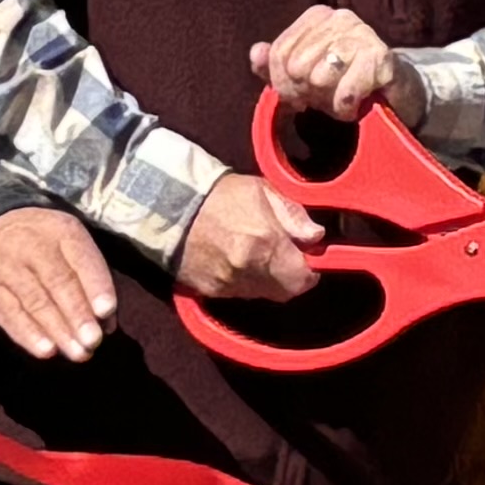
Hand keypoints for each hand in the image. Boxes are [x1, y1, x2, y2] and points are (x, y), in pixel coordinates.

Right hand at [0, 203, 120, 363]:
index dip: (95, 284)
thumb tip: (107, 324)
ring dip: (58, 330)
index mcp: (60, 230)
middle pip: (57, 281)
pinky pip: (8, 314)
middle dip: (77, 314)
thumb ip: (89, 279)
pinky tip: (46, 351)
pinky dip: (28, 334)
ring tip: (77, 353)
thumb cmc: (40, 244)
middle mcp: (31, 244)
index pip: (81, 257)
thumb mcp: (67, 245)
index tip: (106, 311)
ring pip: (35, 301)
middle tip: (93, 341)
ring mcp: (4, 266)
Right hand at [176, 170, 323, 303]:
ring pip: (261, 294)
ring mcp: (227, 284)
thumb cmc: (220, 194)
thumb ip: (293, 215)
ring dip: (265, 280)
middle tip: (282, 257)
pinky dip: (241, 282)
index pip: (302, 278)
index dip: (309, 271)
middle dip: (289, 277)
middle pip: (284, 292)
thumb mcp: (263, 191)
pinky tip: (232, 261)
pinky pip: (236, 293)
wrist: (168, 205)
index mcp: (267, 244)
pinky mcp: (208, 291)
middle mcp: (249, 271)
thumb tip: (315, 236)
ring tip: (254, 255)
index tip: (306, 259)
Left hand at [252, 9, 397, 119]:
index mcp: (318, 15)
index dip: (282, 84)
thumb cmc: (344, 81)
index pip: (279, 52)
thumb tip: (256, 52)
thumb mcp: (303, 76)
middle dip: (306, 93)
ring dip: (328, 101)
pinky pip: (345, 93)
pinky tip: (356, 105)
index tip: (298, 97)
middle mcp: (341, 18)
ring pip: (319, 78)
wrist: (394, 92)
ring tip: (340, 99)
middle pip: (296, 66)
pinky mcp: (382, 59)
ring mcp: (364, 34)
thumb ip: (273, 65)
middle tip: (322, 98)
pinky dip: (346, 108)